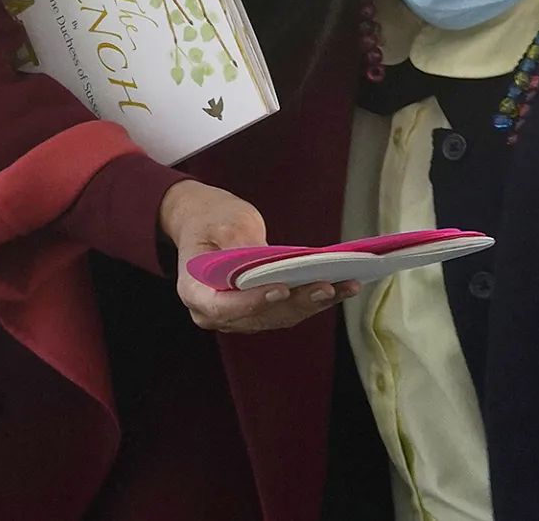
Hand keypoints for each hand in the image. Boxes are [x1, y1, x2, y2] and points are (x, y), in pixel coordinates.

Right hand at [159, 180, 357, 334]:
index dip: (252, 302)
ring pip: (279, 317)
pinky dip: (313, 300)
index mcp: (194, 291)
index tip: (281, 289)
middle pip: (258, 315)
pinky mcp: (259, 312)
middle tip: (326, 286)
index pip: (222, 306)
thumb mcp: (225, 222)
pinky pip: (287, 310)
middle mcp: (213, 313)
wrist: (205, 223)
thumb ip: (241, 244)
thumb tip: (268, 260)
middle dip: (296, 302)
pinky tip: (342, 287)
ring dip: (313, 304)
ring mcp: (238, 316)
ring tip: (344, 286)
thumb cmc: (212, 220)